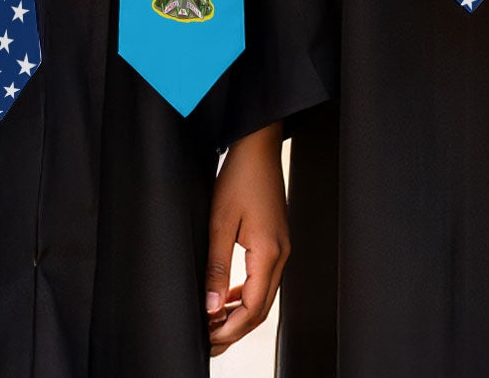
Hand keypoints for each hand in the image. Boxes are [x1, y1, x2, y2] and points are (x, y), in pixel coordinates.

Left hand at [205, 123, 289, 353]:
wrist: (259, 147)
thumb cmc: (240, 178)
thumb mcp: (219, 223)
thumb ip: (216, 269)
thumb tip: (211, 308)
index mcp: (269, 252)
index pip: (253, 308)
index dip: (230, 329)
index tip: (207, 339)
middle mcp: (281, 253)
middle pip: (262, 308)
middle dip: (235, 330)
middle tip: (207, 341)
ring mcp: (282, 247)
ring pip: (264, 296)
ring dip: (240, 315)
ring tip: (213, 325)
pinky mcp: (276, 242)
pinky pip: (264, 280)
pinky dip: (246, 296)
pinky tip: (227, 298)